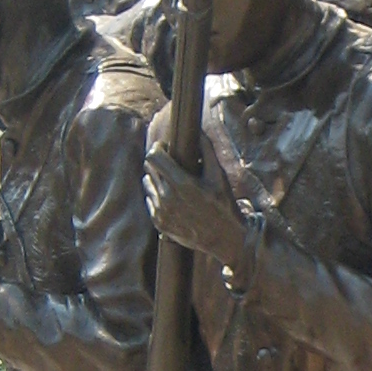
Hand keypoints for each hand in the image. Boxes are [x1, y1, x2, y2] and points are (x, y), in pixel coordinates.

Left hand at [145, 135, 242, 263]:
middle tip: (170, 161)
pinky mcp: (158, 223)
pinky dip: (157, 195)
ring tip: (171, 180)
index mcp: (181, 184)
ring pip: (147, 184)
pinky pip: (150, 201)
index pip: (153, 156)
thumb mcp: (219, 176)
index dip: (158, 147)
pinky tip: (172, 198)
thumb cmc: (224, 205)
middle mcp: (167, 198)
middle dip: (158, 161)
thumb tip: (199, 131)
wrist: (224, 238)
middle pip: (149, 168)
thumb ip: (207, 150)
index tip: (165, 146)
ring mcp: (161, 212)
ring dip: (156, 178)